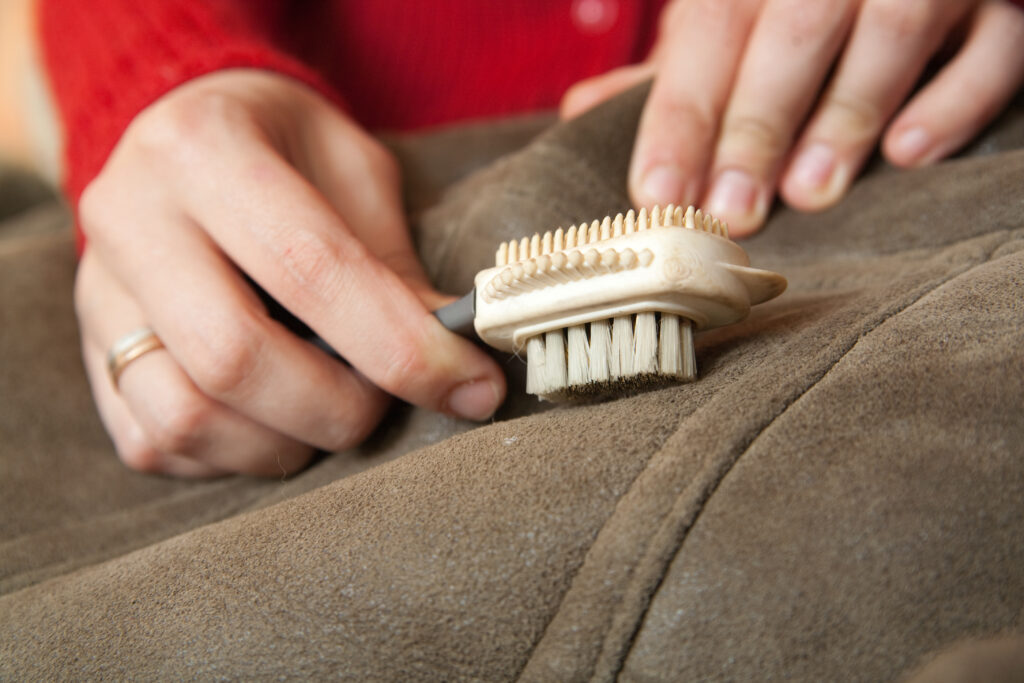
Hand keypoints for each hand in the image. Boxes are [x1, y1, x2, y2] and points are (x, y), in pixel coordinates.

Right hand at [76, 70, 504, 476]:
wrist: (190, 134)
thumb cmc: (289, 151)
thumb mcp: (356, 174)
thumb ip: (394, 267)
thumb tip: (456, 366)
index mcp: (204, 149)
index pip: (311, 269)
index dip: (403, 346)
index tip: (473, 388)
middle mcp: (130, 219)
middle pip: (234, 357)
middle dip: (338, 408)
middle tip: (385, 403)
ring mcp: (97, 293)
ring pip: (185, 417)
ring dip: (284, 443)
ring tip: (329, 415)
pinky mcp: (88, 353)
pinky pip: (155, 443)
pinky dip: (231, 455)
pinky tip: (273, 421)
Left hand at [562, 0, 1023, 235]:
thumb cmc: (790, 1)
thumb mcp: (728, 18)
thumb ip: (674, 68)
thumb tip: (580, 112)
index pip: (708, 32)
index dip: (679, 117)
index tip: (656, 195)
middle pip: (793, 32)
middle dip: (757, 127)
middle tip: (731, 210)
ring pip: (892, 30)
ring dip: (847, 115)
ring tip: (811, 192)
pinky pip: (996, 45)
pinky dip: (955, 99)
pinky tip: (910, 153)